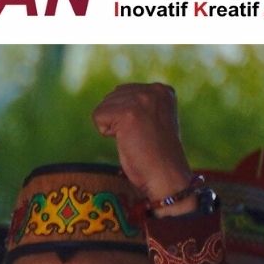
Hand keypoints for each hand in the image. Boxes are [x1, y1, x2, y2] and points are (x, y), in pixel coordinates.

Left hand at [91, 81, 190, 209]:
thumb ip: (138, 107)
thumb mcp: (151, 121)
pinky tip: (124, 140)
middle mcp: (154, 89)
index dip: (123, 117)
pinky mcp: (129, 112)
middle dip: (115, 120)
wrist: (165, 175)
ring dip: (111, 127)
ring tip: (131, 139)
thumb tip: (108, 100)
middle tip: (135, 137)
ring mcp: (142, 99)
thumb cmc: (155, 156)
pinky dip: (105, 132)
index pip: (124, 91)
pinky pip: (98, 116)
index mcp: (162, 90)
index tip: (142, 132)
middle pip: (111, 96)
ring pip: (103, 106)